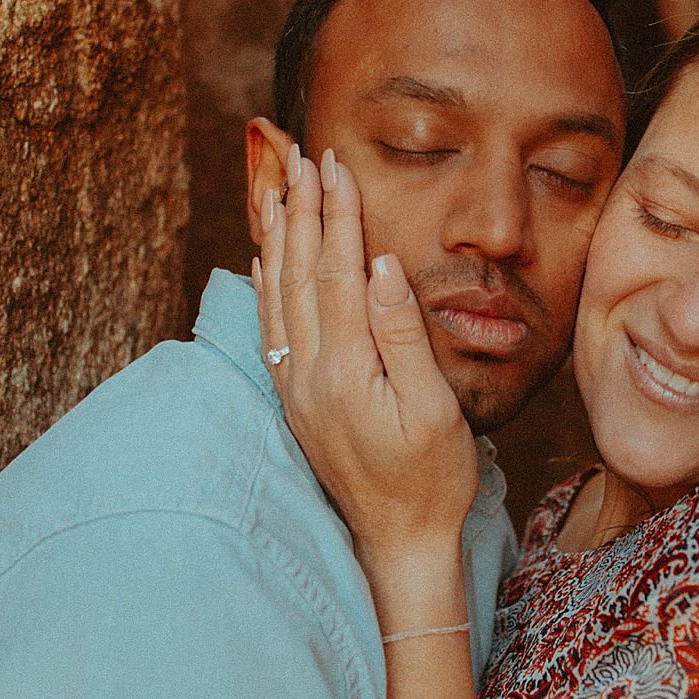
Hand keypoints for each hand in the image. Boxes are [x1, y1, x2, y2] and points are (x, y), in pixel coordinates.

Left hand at [256, 145, 479, 563]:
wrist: (400, 541)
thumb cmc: (432, 479)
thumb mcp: (434, 408)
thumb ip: (404, 334)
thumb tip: (382, 266)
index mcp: (345, 370)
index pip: (335, 271)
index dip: (337, 214)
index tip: (337, 165)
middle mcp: (307, 375)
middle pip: (298, 274)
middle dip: (300, 211)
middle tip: (302, 157)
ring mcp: (296, 389)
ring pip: (278, 296)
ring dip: (279, 237)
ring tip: (279, 188)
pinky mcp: (296, 402)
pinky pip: (271, 328)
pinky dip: (266, 285)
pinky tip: (264, 258)